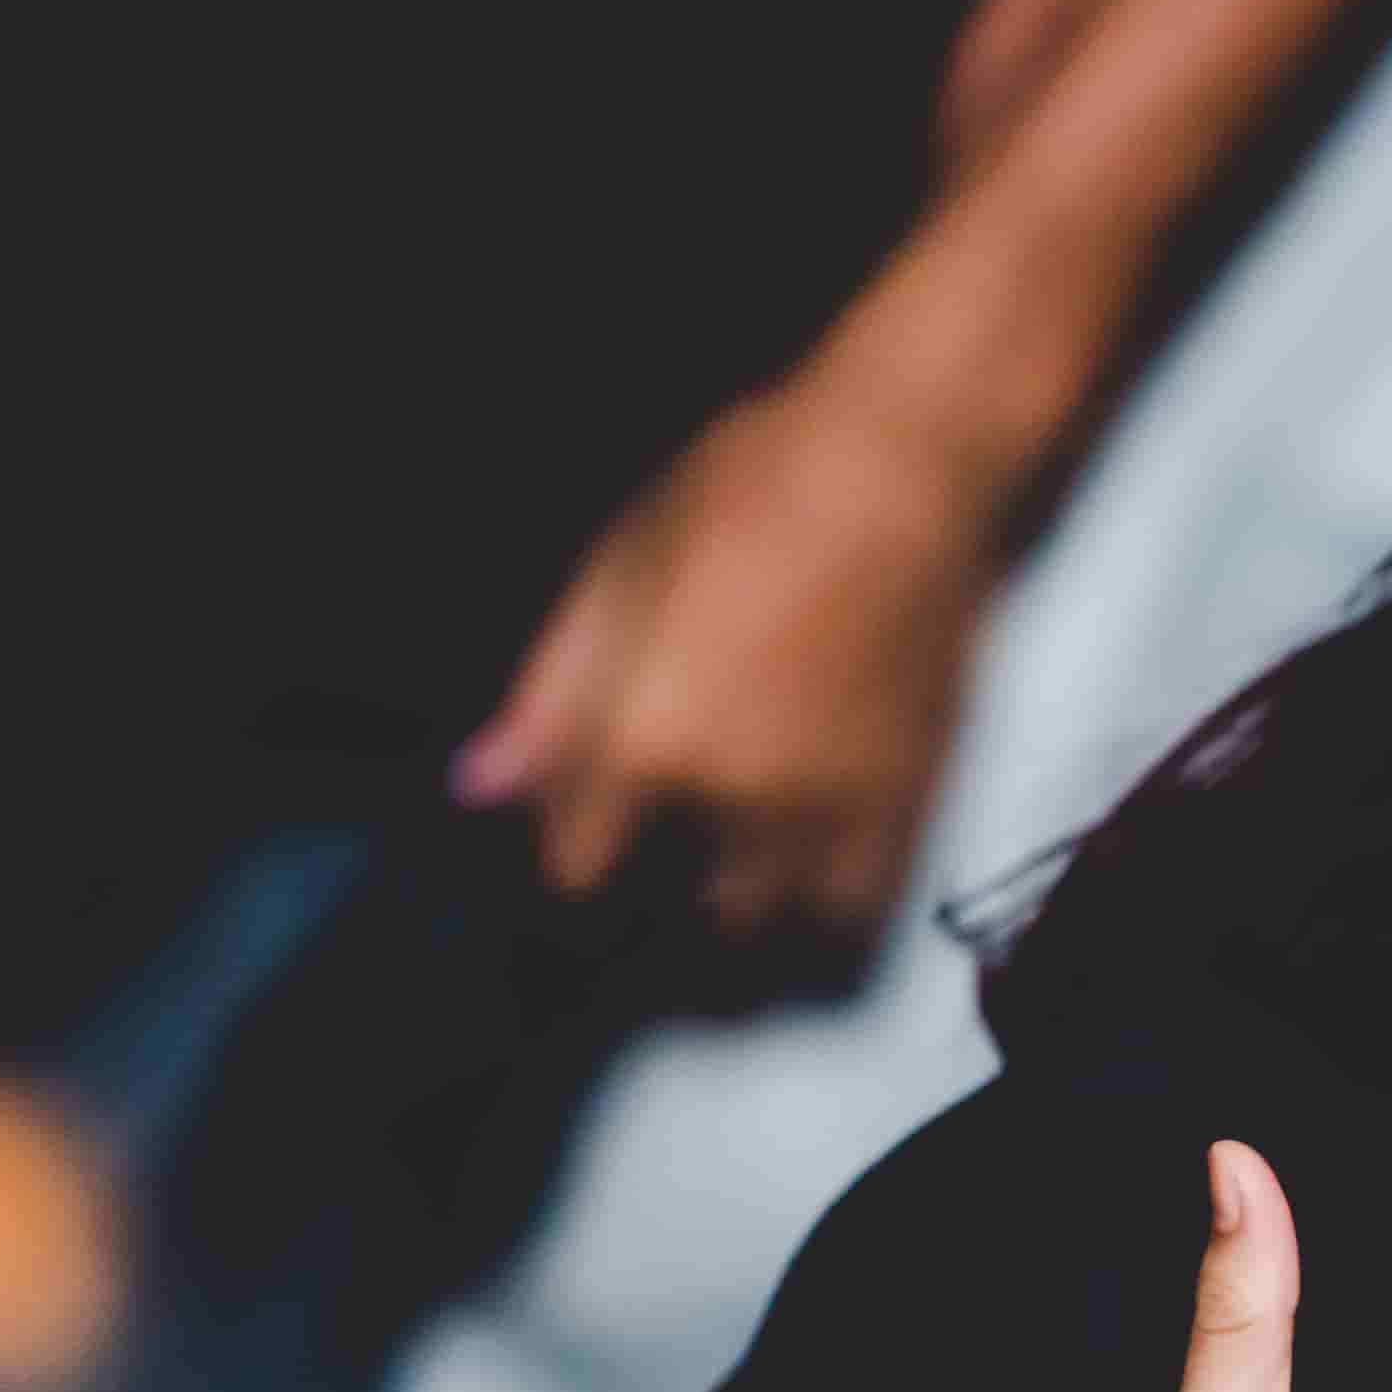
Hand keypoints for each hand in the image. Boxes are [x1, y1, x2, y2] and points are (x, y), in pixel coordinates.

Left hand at [453, 365, 1008, 931]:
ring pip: (776, 924)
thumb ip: (553, 698)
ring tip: (736, 862)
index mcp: (650, 742)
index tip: (582, 827)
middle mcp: (740, 801)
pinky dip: (826, 905)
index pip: (580, 867)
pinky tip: (808, 861)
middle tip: (666, 834)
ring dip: (747, 907)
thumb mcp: (619, 571)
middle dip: (664, 887)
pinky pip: (859, 908)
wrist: (905, 466)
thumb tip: (481, 785)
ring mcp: (833, 811)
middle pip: (684, 914)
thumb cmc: (754, 489)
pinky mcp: (910, 801)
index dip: (573, 849)